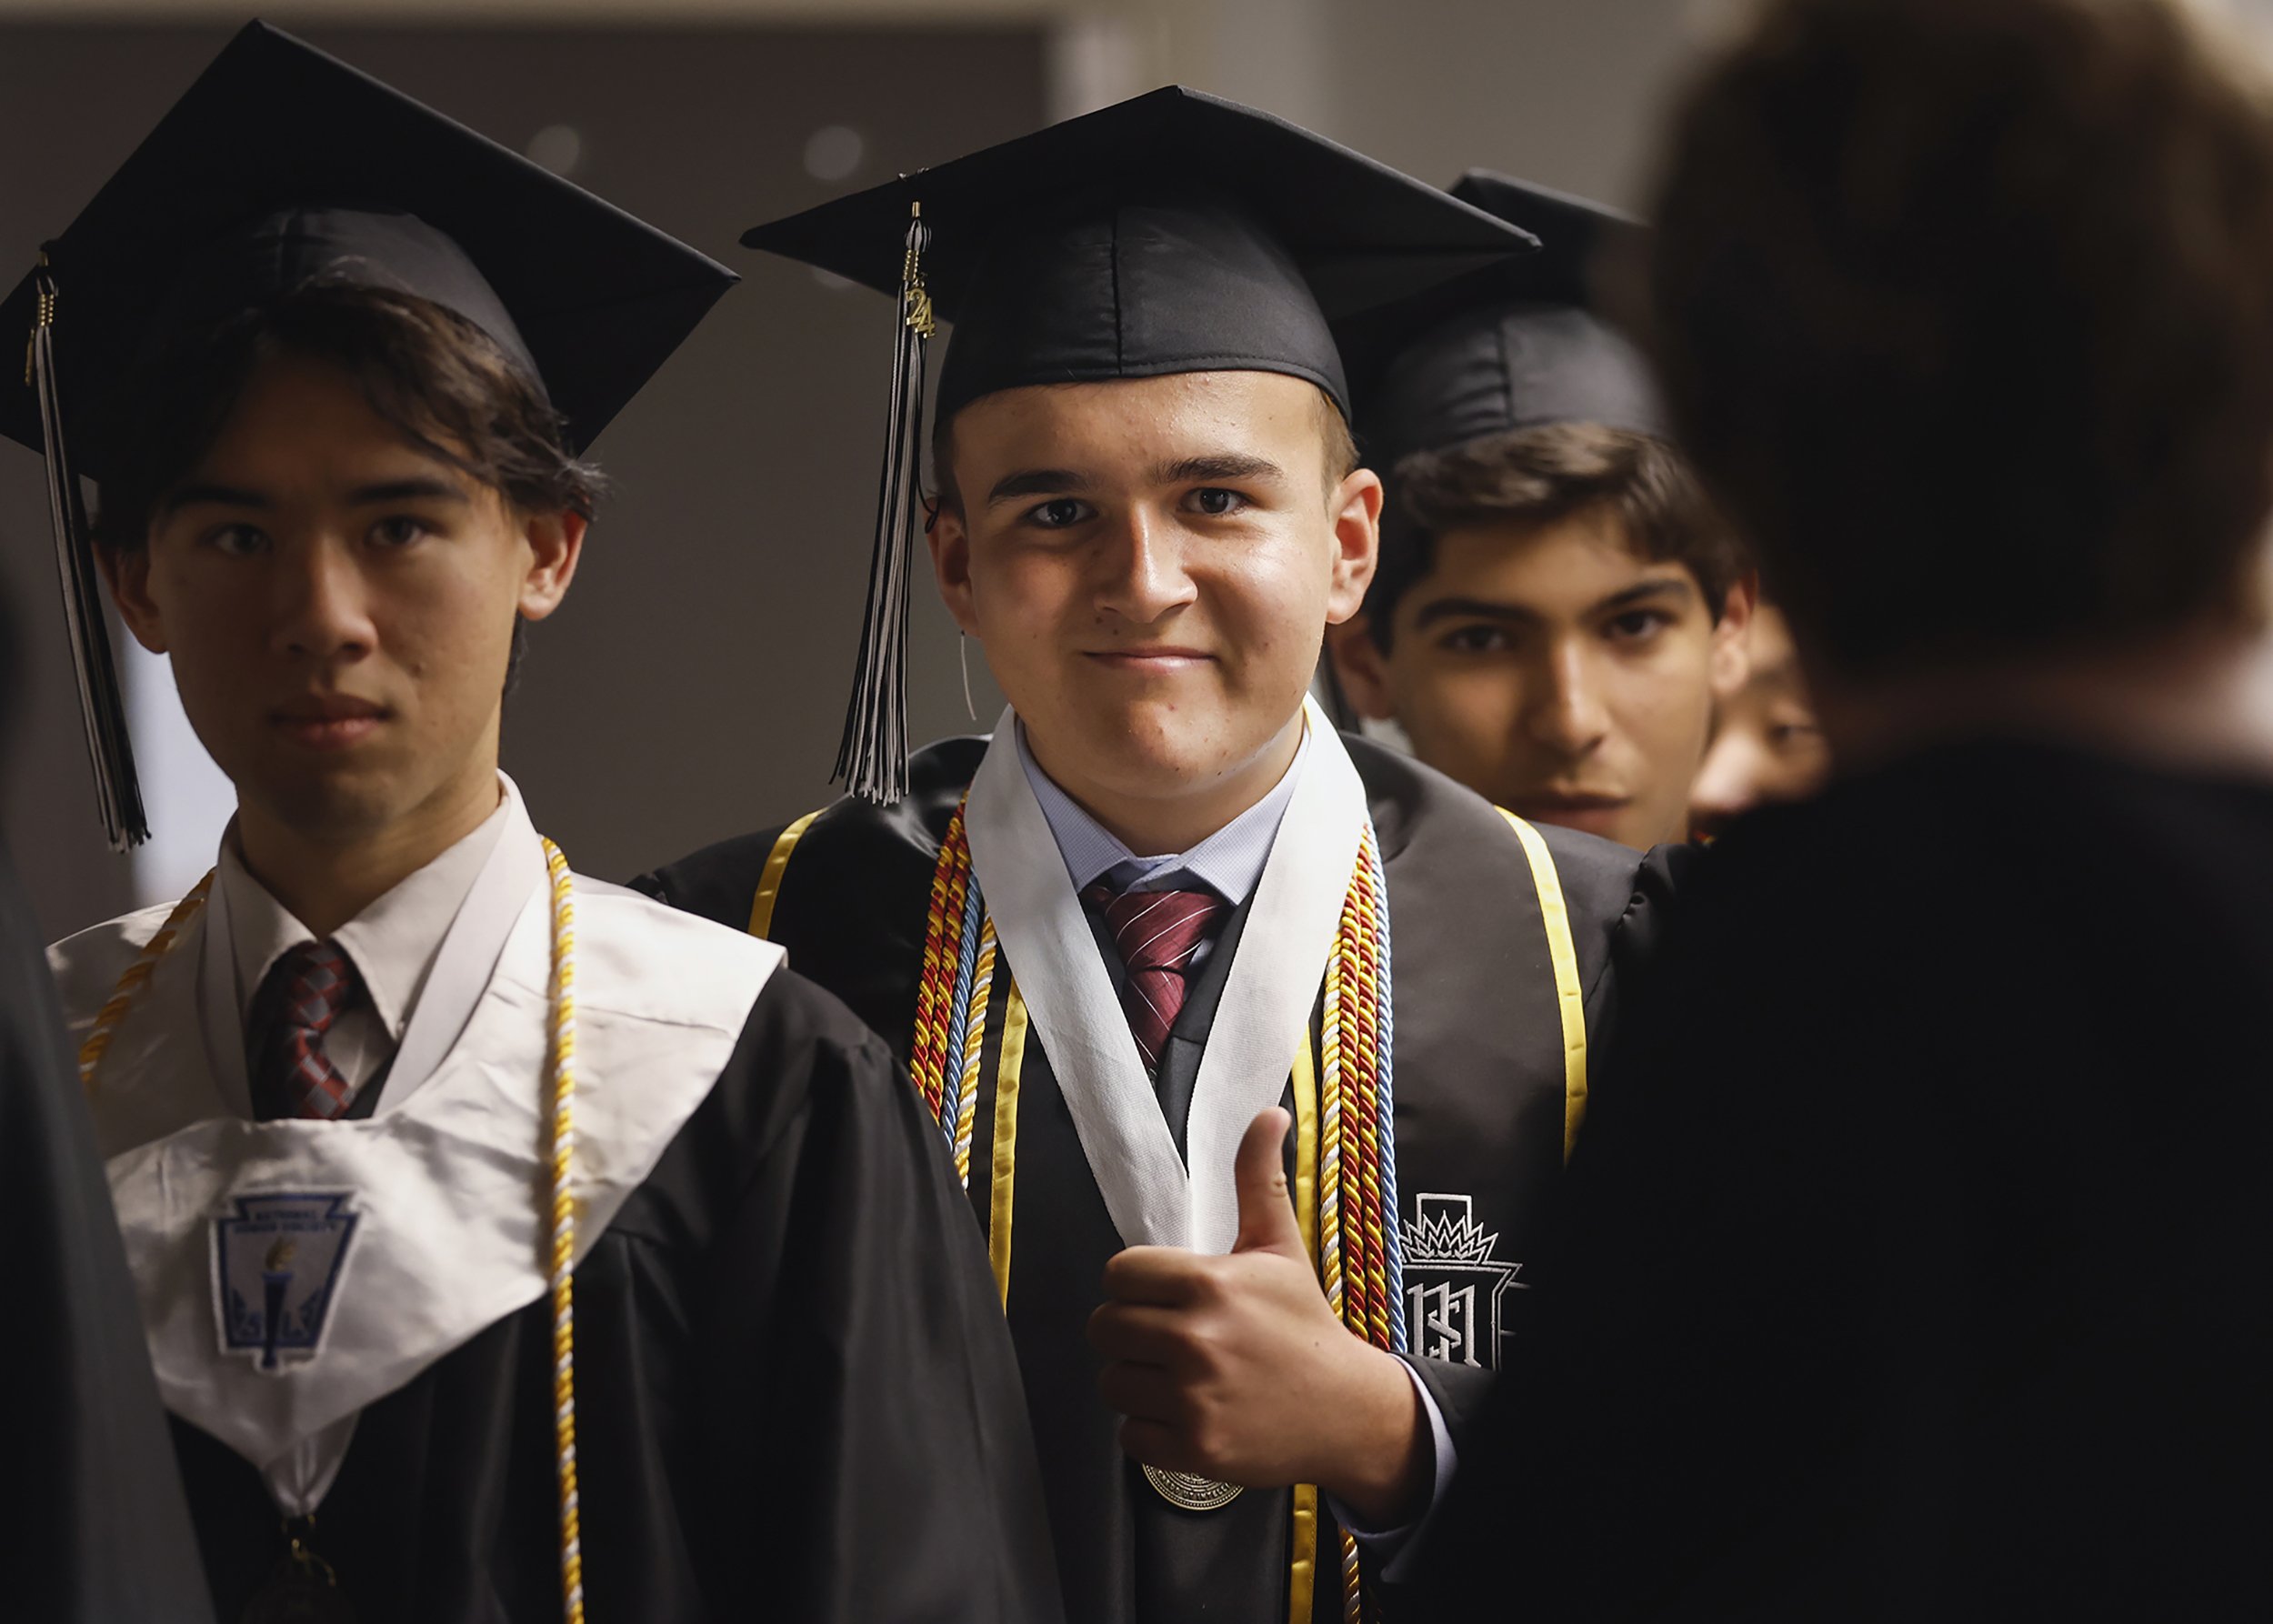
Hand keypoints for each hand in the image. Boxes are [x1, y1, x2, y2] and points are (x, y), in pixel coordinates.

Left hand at [1087, 1107, 1430, 1526]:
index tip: (1164, 1296)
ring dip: (1137, 1380)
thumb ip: (1258, 1179)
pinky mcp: (1194, 1449)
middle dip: (1130, 1331)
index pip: (1118, 1275)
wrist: (1346, 1409)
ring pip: (1113, 1381)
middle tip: (1169, 1338)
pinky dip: (1150, 1430)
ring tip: (1180, 1376)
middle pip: (1104, 1328)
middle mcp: (1195, 1340)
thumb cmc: (1304, 1324)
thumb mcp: (1280, 1247)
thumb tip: (1267, 1113)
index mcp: (1208, 1284)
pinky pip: (1130, 1435)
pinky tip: (1186, 1413)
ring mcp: (1193, 1399)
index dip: (1136, 1285)